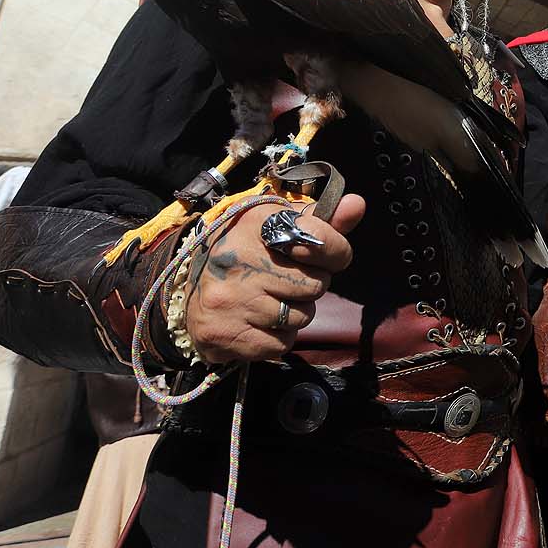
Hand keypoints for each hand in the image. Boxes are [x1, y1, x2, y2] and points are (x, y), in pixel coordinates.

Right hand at [184, 194, 364, 364]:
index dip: (332, 251)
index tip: (319, 255)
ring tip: (271, 300)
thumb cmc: (249, 254)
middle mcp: (240, 259)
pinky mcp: (225, 333)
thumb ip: (324, 219)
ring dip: (296, 313)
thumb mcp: (282, 226)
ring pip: (302, 316)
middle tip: (287, 280)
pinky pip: (282, 343)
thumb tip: (357, 204)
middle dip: (310, 286)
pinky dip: (278, 337)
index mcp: (257, 224)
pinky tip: (259, 322)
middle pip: (316, 284)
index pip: (320, 239)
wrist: (189, 292)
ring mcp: (231, 298)